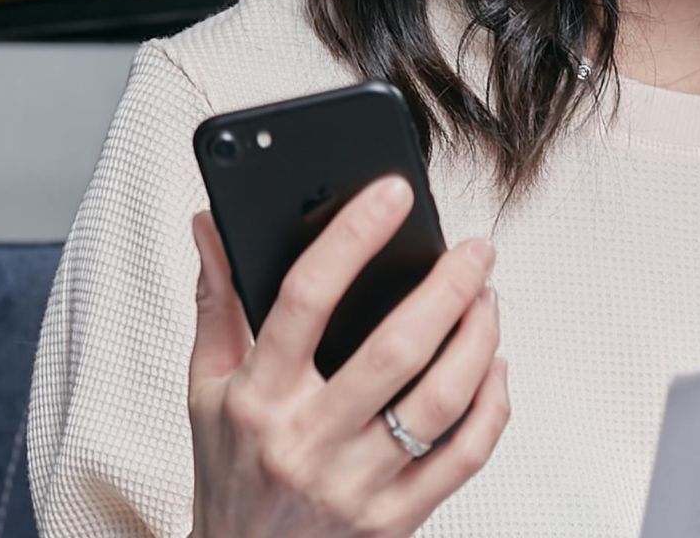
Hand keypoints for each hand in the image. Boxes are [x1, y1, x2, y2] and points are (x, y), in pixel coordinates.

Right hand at [187, 176, 508, 536]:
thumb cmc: (229, 472)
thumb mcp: (206, 387)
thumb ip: (217, 302)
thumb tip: (211, 224)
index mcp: (257, 399)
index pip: (304, 300)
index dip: (352, 236)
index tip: (392, 193)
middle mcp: (306, 442)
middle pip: (394, 349)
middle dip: (449, 287)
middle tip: (476, 250)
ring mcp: (354, 485)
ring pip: (440, 401)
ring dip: (479, 339)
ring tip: (488, 299)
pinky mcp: (395, 520)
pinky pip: (464, 456)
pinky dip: (493, 405)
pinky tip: (494, 367)